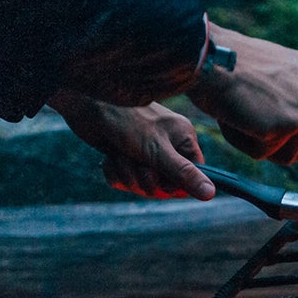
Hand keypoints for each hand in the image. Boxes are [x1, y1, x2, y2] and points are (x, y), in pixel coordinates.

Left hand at [48, 91, 215, 199]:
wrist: (86, 104)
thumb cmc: (126, 120)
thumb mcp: (158, 151)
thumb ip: (184, 174)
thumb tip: (211, 194)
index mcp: (183, 140)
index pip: (192, 176)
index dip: (175, 185)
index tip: (163, 180)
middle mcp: (166, 146)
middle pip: (165, 186)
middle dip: (146, 180)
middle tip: (138, 163)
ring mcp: (143, 152)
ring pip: (141, 184)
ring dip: (127, 173)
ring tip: (121, 153)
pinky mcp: (122, 155)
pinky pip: (122, 180)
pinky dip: (114, 171)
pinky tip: (109, 155)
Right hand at [186, 25, 297, 177]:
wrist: (206, 55)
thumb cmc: (229, 65)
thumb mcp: (273, 76)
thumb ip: (294, 101)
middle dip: (287, 151)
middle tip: (259, 134)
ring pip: (288, 155)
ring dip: (261, 145)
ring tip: (243, 113)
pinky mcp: (286, 124)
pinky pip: (263, 154)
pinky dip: (244, 143)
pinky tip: (235, 116)